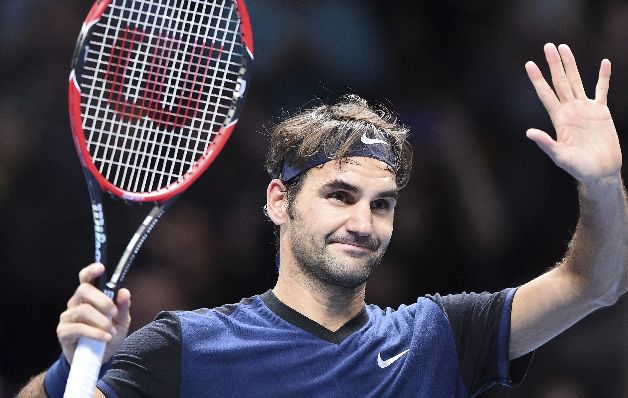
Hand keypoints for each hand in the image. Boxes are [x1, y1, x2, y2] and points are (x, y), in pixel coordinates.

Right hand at [57, 263, 130, 363]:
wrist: (99, 359)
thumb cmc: (109, 334)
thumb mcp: (122, 321)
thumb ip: (123, 306)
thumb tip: (124, 291)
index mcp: (89, 297)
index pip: (85, 279)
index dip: (91, 271)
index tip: (101, 268)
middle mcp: (76, 303)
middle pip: (83, 290)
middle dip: (102, 301)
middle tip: (114, 313)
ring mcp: (68, 316)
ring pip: (83, 310)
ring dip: (101, 321)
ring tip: (111, 331)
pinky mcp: (63, 332)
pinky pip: (78, 328)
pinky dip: (95, 333)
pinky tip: (105, 338)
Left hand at [526, 43, 621, 184]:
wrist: (600, 171)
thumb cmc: (578, 167)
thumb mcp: (559, 156)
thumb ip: (546, 143)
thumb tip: (529, 132)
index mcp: (558, 118)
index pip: (545, 94)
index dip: (537, 79)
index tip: (529, 64)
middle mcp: (570, 110)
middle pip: (560, 81)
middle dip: (554, 64)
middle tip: (548, 45)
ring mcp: (585, 109)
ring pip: (576, 81)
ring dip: (571, 64)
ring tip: (564, 47)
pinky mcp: (601, 112)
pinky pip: (602, 90)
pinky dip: (603, 77)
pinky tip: (604, 63)